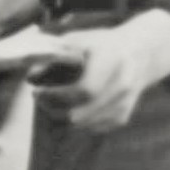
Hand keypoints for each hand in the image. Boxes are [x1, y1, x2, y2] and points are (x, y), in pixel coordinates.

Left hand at [34, 9, 169, 132]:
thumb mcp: (78, 41)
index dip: (56, 96)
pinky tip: (64, 107)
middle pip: (80, 114)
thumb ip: (54, 57)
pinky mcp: (121, 117)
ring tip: (48, 102)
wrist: (139, 54)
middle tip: (38, 98)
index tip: (37, 92)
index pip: (85, 90)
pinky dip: (73, 122)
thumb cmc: (101, 45)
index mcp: (112, 60)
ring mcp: (124, 104)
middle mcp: (123, 85)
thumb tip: (31, 78)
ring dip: (60, 117)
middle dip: (52, 109)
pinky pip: (90, 129)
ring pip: (83, 126)